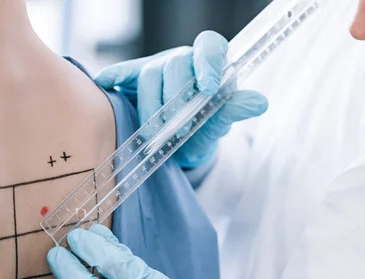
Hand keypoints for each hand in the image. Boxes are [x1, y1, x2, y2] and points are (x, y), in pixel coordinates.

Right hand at [95, 31, 268, 168]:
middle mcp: (181, 62)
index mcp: (207, 66)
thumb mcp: (219, 124)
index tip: (207, 88)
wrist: (179, 146)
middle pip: (174, 64)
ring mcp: (154, 68)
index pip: (210, 46)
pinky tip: (105, 84)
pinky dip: (113, 77)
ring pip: (149, 74)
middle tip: (178, 127)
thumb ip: (234, 110)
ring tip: (156, 133)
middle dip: (175, 98)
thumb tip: (259, 102)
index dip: (208, 63)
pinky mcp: (131, 80)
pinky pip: (121, 73)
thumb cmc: (202, 131)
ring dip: (151, 106)